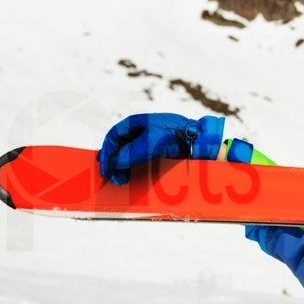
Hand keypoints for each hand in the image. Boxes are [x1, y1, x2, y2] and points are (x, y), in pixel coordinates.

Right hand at [97, 113, 224, 184]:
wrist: (197, 140)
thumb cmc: (175, 135)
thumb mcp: (150, 143)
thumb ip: (131, 152)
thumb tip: (114, 163)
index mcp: (136, 123)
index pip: (113, 136)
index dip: (107, 152)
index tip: (105, 168)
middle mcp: (139, 131)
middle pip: (119, 147)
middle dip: (113, 163)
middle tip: (114, 178)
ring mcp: (146, 141)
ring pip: (126, 155)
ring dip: (121, 168)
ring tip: (122, 181)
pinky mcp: (154, 151)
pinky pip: (137, 160)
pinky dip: (131, 169)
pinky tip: (130, 177)